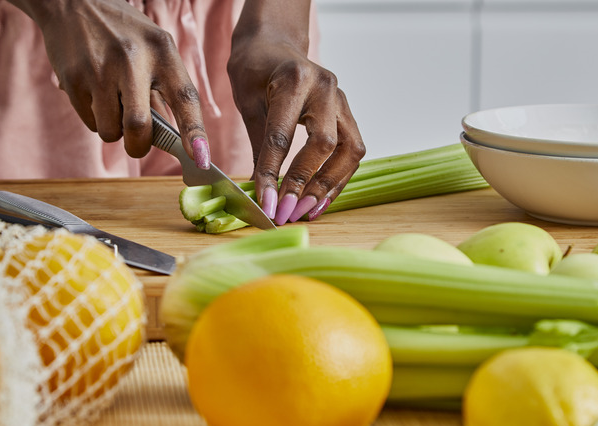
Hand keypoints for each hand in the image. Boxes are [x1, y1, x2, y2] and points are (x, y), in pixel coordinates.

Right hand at [6, 0, 209, 167]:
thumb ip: (164, 91)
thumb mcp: (152, 50)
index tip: (202, 159)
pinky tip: (95, 94)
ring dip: (114, 131)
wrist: (72, 4)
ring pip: (111, 131)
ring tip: (113, 105)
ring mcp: (100, 69)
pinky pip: (90, 123)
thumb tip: (174, 140)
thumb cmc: (123, 34)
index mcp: (162, 50)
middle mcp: (132, 58)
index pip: (185, 98)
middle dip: (139, 146)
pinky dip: (96, 120)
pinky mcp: (73, 79)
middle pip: (139, 126)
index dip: (195, 133)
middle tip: (138, 144)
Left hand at [228, 1, 365, 224]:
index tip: (266, 203)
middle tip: (288, 211)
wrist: (275, 42)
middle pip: (327, 144)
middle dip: (307, 183)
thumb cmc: (255, 68)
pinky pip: (351, 151)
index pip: (283, 135)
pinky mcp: (347, 113)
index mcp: (294, 80)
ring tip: (308, 210)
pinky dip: (337, 178)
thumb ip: (258, 144)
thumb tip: (262, 190)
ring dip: (329, 185)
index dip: (274, 173)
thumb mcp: (247, 101)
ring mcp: (342, 100)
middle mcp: (326, 88)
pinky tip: (320, 199)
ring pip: (350, 151)